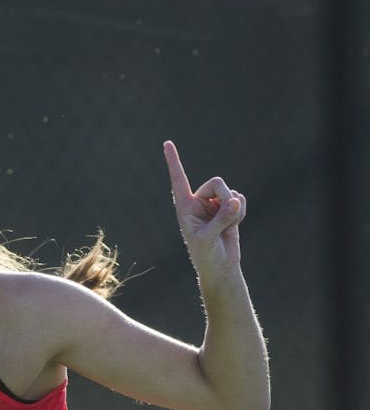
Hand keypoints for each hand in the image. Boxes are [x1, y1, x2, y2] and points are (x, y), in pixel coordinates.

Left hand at [164, 141, 245, 276]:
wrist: (220, 266)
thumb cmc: (206, 255)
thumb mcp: (208, 239)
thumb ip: (220, 219)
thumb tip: (235, 201)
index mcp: (184, 206)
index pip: (178, 180)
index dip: (173, 161)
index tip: (166, 143)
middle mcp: (198, 202)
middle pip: (216, 182)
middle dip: (225, 197)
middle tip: (226, 215)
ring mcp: (214, 204)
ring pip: (230, 192)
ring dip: (234, 210)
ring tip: (228, 227)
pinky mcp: (228, 208)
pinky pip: (240, 199)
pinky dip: (242, 211)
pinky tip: (236, 224)